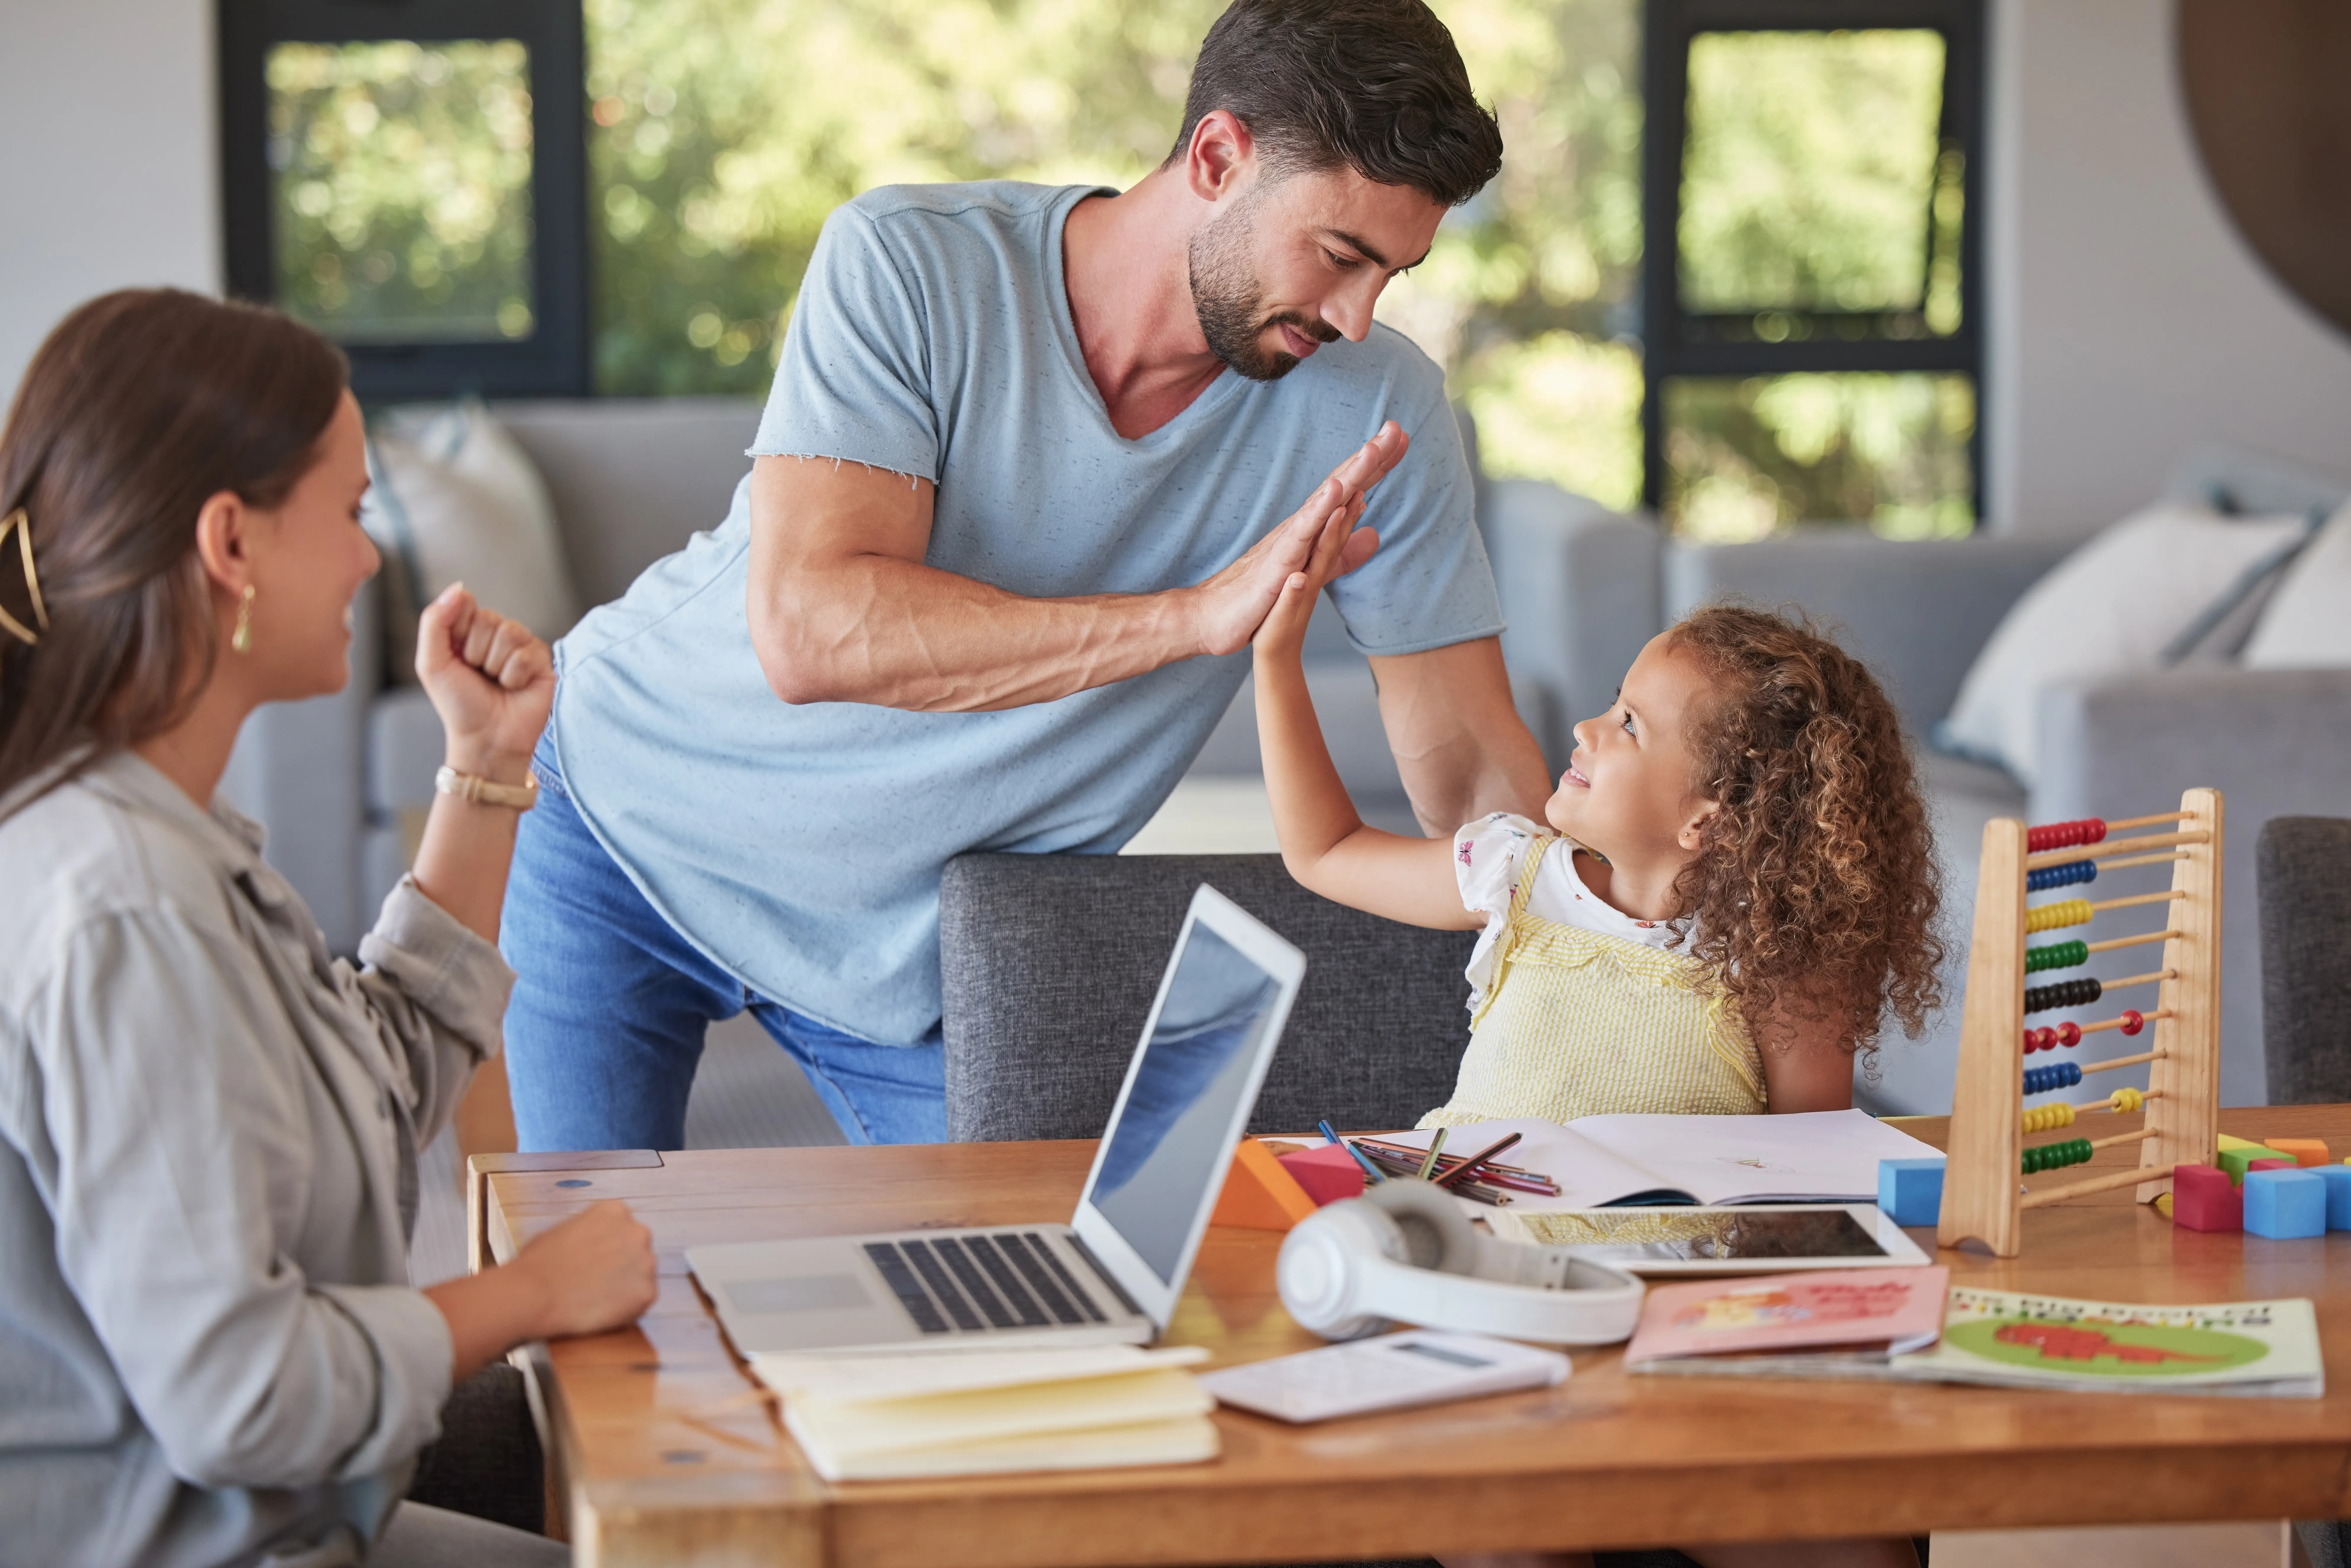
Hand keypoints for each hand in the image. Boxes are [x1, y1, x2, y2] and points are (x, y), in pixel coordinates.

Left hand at [416, 583, 553, 784]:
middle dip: (477, 652)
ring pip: (509, 633)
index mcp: (468, 631)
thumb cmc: (459, 706)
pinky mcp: (542, 660)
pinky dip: (515, 676)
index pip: (465, 603)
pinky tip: (515, 687)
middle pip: (487, 618)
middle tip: (479, 675)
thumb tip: (459, 588)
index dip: (459, 630)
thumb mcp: (432, 663)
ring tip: (497, 683)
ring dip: (496, 665)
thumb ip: (435, 622)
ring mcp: (521, 646)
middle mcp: (496, 635)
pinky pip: (526, 653)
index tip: (457, 657)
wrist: (488, 739)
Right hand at [512, 1200, 658, 1340]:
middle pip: (636, 1248)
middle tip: (598, 1281)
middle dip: (622, 1262)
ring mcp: (646, 1262)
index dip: (608, 1246)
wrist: (534, 1295)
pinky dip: (628, 1307)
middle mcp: (637, 1231)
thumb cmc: (538, 1263)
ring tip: (597, 1298)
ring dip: (626, 1284)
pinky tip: (603, 1311)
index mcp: (615, 1211)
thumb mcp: (562, 1230)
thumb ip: (586, 1231)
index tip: (595, 1260)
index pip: (621, 1227)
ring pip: (642, 1274)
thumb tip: (592, 1242)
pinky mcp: (647, 1292)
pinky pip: (642, 1299)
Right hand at [1186, 423, 1407, 656]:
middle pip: (1341, 485)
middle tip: (1395, 427)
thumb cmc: (1260, 592)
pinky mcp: (1277, 563)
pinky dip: (1318, 512)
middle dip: (1369, 457)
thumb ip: (1342, 552)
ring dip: (1348, 475)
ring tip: (1372, 450)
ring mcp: (1289, 542)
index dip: (1377, 466)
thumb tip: (1374, 535)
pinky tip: (1335, 492)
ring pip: (1323, 504)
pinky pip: (1300, 535)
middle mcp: (1302, 527)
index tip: (1402, 438)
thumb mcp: (1313, 571)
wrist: (1216, 616)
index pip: (1349, 490)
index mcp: (1312, 528)